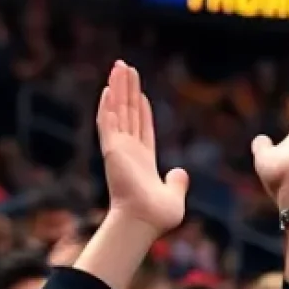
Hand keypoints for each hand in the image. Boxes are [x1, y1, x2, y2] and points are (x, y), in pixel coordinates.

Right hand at [96, 60, 188, 234]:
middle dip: (127, 89)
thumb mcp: (174, 194)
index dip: (141, 108)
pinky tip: (108, 89)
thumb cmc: (158, 216)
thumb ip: (177, 182)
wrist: (144, 222)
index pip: (142, 126)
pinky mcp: (112, 150)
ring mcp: (119, 149)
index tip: (140, 91)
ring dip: (118, 89)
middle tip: (124, 67)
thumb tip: (180, 172)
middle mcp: (129, 150)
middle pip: (128, 112)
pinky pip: (109, 124)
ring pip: (117, 111)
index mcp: (143, 159)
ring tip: (118, 67)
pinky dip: (107, 107)